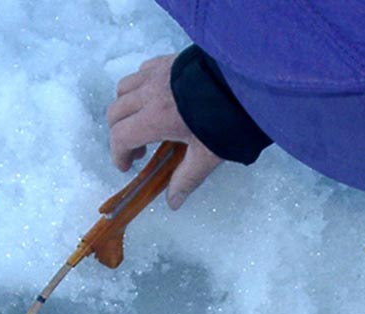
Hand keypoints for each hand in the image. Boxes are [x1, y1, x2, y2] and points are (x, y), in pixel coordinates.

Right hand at [106, 53, 222, 209]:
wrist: (248, 80)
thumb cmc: (228, 119)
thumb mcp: (208, 155)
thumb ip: (187, 179)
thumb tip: (172, 202)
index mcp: (154, 119)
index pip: (120, 138)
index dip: (118, 155)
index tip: (128, 167)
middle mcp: (149, 93)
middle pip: (115, 112)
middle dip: (120, 133)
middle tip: (140, 150)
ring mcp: (158, 73)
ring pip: (124, 88)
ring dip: (126, 108)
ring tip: (144, 122)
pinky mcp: (169, 60)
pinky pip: (142, 71)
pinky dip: (140, 86)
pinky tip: (156, 97)